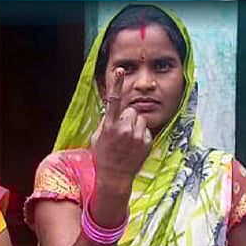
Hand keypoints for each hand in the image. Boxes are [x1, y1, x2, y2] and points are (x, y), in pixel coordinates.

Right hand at [92, 68, 152, 182]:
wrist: (115, 175)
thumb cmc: (104, 154)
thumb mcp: (98, 136)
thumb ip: (106, 121)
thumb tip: (113, 110)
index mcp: (110, 126)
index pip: (114, 100)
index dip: (117, 84)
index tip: (120, 70)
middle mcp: (124, 129)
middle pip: (131, 111)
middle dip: (127, 117)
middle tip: (121, 132)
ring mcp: (136, 136)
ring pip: (139, 119)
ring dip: (134, 126)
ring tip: (127, 140)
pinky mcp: (146, 142)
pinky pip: (145, 130)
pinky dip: (140, 135)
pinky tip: (133, 146)